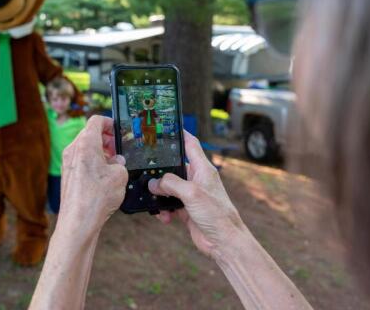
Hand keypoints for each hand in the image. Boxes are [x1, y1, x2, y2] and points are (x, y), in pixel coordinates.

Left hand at [58, 115, 127, 233]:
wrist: (79, 221)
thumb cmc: (96, 197)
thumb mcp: (120, 174)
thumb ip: (121, 162)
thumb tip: (117, 162)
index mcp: (86, 143)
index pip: (96, 120)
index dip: (110, 123)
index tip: (118, 131)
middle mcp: (73, 150)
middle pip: (90, 134)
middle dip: (106, 140)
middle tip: (118, 150)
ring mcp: (68, 163)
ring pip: (85, 148)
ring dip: (100, 152)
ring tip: (113, 165)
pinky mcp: (68, 176)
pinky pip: (81, 161)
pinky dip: (93, 163)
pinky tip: (104, 177)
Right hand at [148, 131, 244, 258]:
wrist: (223, 242)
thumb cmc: (217, 214)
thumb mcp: (191, 193)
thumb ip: (171, 184)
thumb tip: (155, 183)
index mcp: (203, 169)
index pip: (191, 144)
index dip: (180, 134)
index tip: (167, 127)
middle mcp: (197, 180)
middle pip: (174, 168)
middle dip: (160, 171)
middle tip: (146, 171)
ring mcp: (191, 195)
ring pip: (168, 188)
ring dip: (160, 194)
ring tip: (154, 200)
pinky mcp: (187, 210)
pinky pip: (169, 205)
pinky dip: (163, 210)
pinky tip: (164, 217)